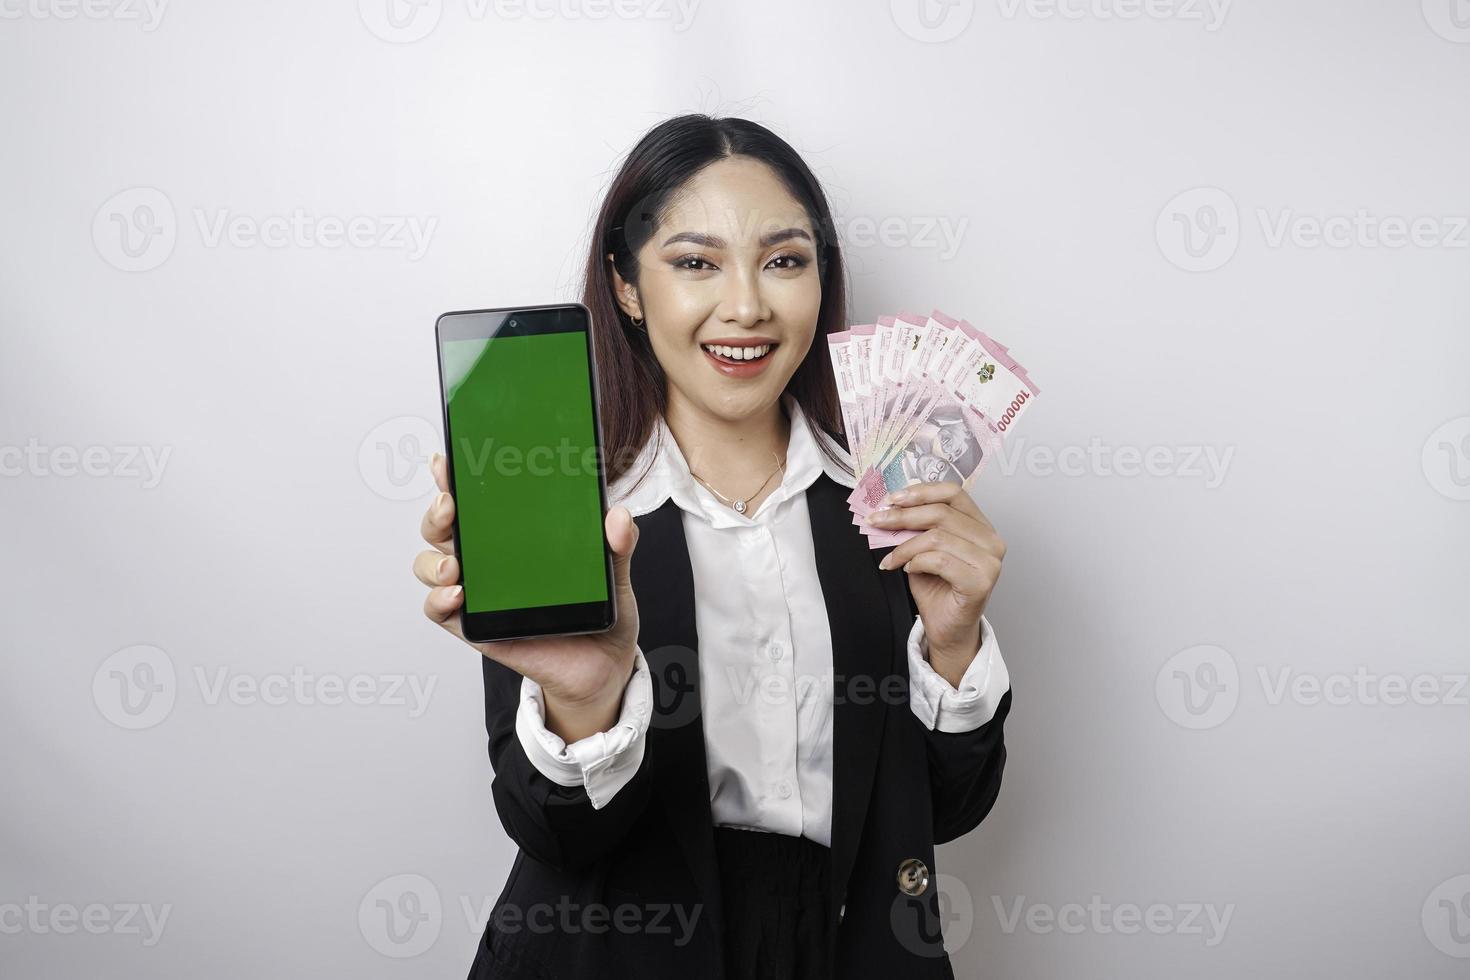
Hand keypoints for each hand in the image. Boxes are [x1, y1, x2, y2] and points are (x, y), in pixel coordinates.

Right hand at [414, 451, 640, 741]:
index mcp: (513, 536)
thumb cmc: (598, 612)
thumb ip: (617, 543)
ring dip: (432, 559)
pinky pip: (439, 610)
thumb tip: (618, 516)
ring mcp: (477, 592)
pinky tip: (457, 593)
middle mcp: (487, 559)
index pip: (476, 500)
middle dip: (437, 512)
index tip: (448, 461)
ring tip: (453, 565)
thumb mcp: (613, 572)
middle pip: (443, 526)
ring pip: (430, 564)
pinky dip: (438, 599)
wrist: (602, 665)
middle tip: (450, 504)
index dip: (454, 477)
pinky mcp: (475, 626)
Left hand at [869, 481, 1004, 673]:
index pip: (953, 493)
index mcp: (980, 526)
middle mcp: (991, 540)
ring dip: (905, 546)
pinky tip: (908, 569)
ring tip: (893, 558)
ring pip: (937, 537)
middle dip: (902, 516)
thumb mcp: (922, 549)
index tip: (892, 499)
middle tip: (878, 522)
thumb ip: (915, 527)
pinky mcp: (981, 581)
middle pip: (941, 513)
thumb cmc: (938, 589)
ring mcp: (990, 561)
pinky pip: (939, 560)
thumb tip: (892, 506)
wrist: (947, 628)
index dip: (921, 492)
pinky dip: (916, 562)